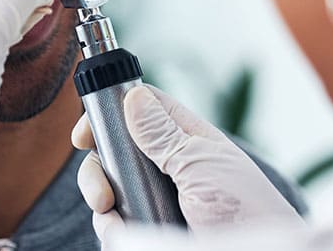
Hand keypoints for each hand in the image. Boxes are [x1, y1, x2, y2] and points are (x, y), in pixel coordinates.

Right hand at [72, 84, 301, 238]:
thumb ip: (163, 134)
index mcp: (185, 140)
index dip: (109, 114)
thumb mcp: (203, 165)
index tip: (85, 133)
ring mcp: (156, 201)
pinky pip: (114, 225)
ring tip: (112, 216)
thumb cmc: (247, 213)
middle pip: (113, 152)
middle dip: (98, 169)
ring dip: (101, 202)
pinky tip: (122, 234)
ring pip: (108, 190)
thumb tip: (133, 96)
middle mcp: (166, 168)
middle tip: (101, 193)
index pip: (139, 111)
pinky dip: (111, 230)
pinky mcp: (148, 231)